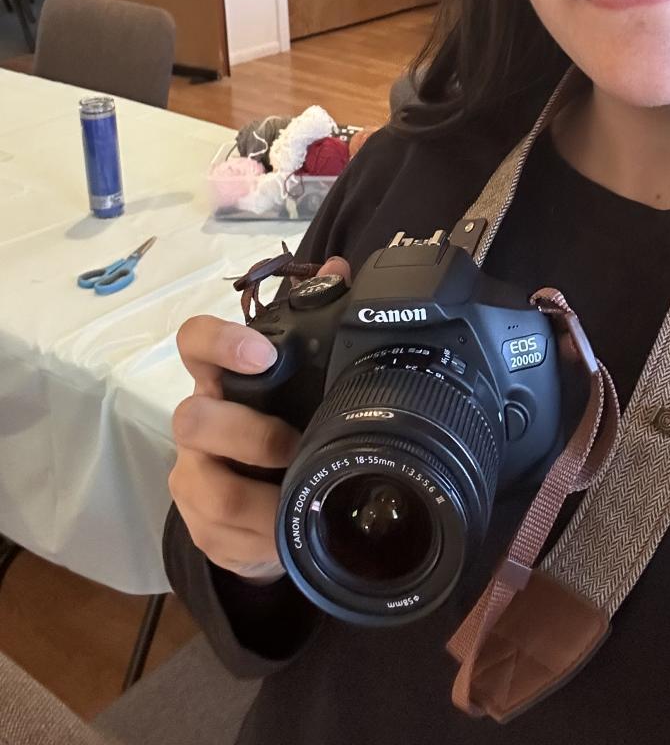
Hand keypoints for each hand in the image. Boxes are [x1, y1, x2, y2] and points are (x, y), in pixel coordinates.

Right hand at [168, 256, 350, 581]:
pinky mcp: (200, 528)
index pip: (195, 342)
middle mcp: (198, 425)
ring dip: (261, 498)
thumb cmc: (279, 426)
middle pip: (192, 418)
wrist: (258, 505)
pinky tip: (287, 535)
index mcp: (221, 379)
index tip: (263, 354)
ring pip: (208, 487)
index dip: (221, 342)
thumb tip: (338, 269)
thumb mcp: (298, 381)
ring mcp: (193, 477)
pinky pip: (223, 537)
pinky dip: (261, 539)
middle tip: (292, 445)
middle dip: (246, 434)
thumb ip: (315, 322)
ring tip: (298, 499)